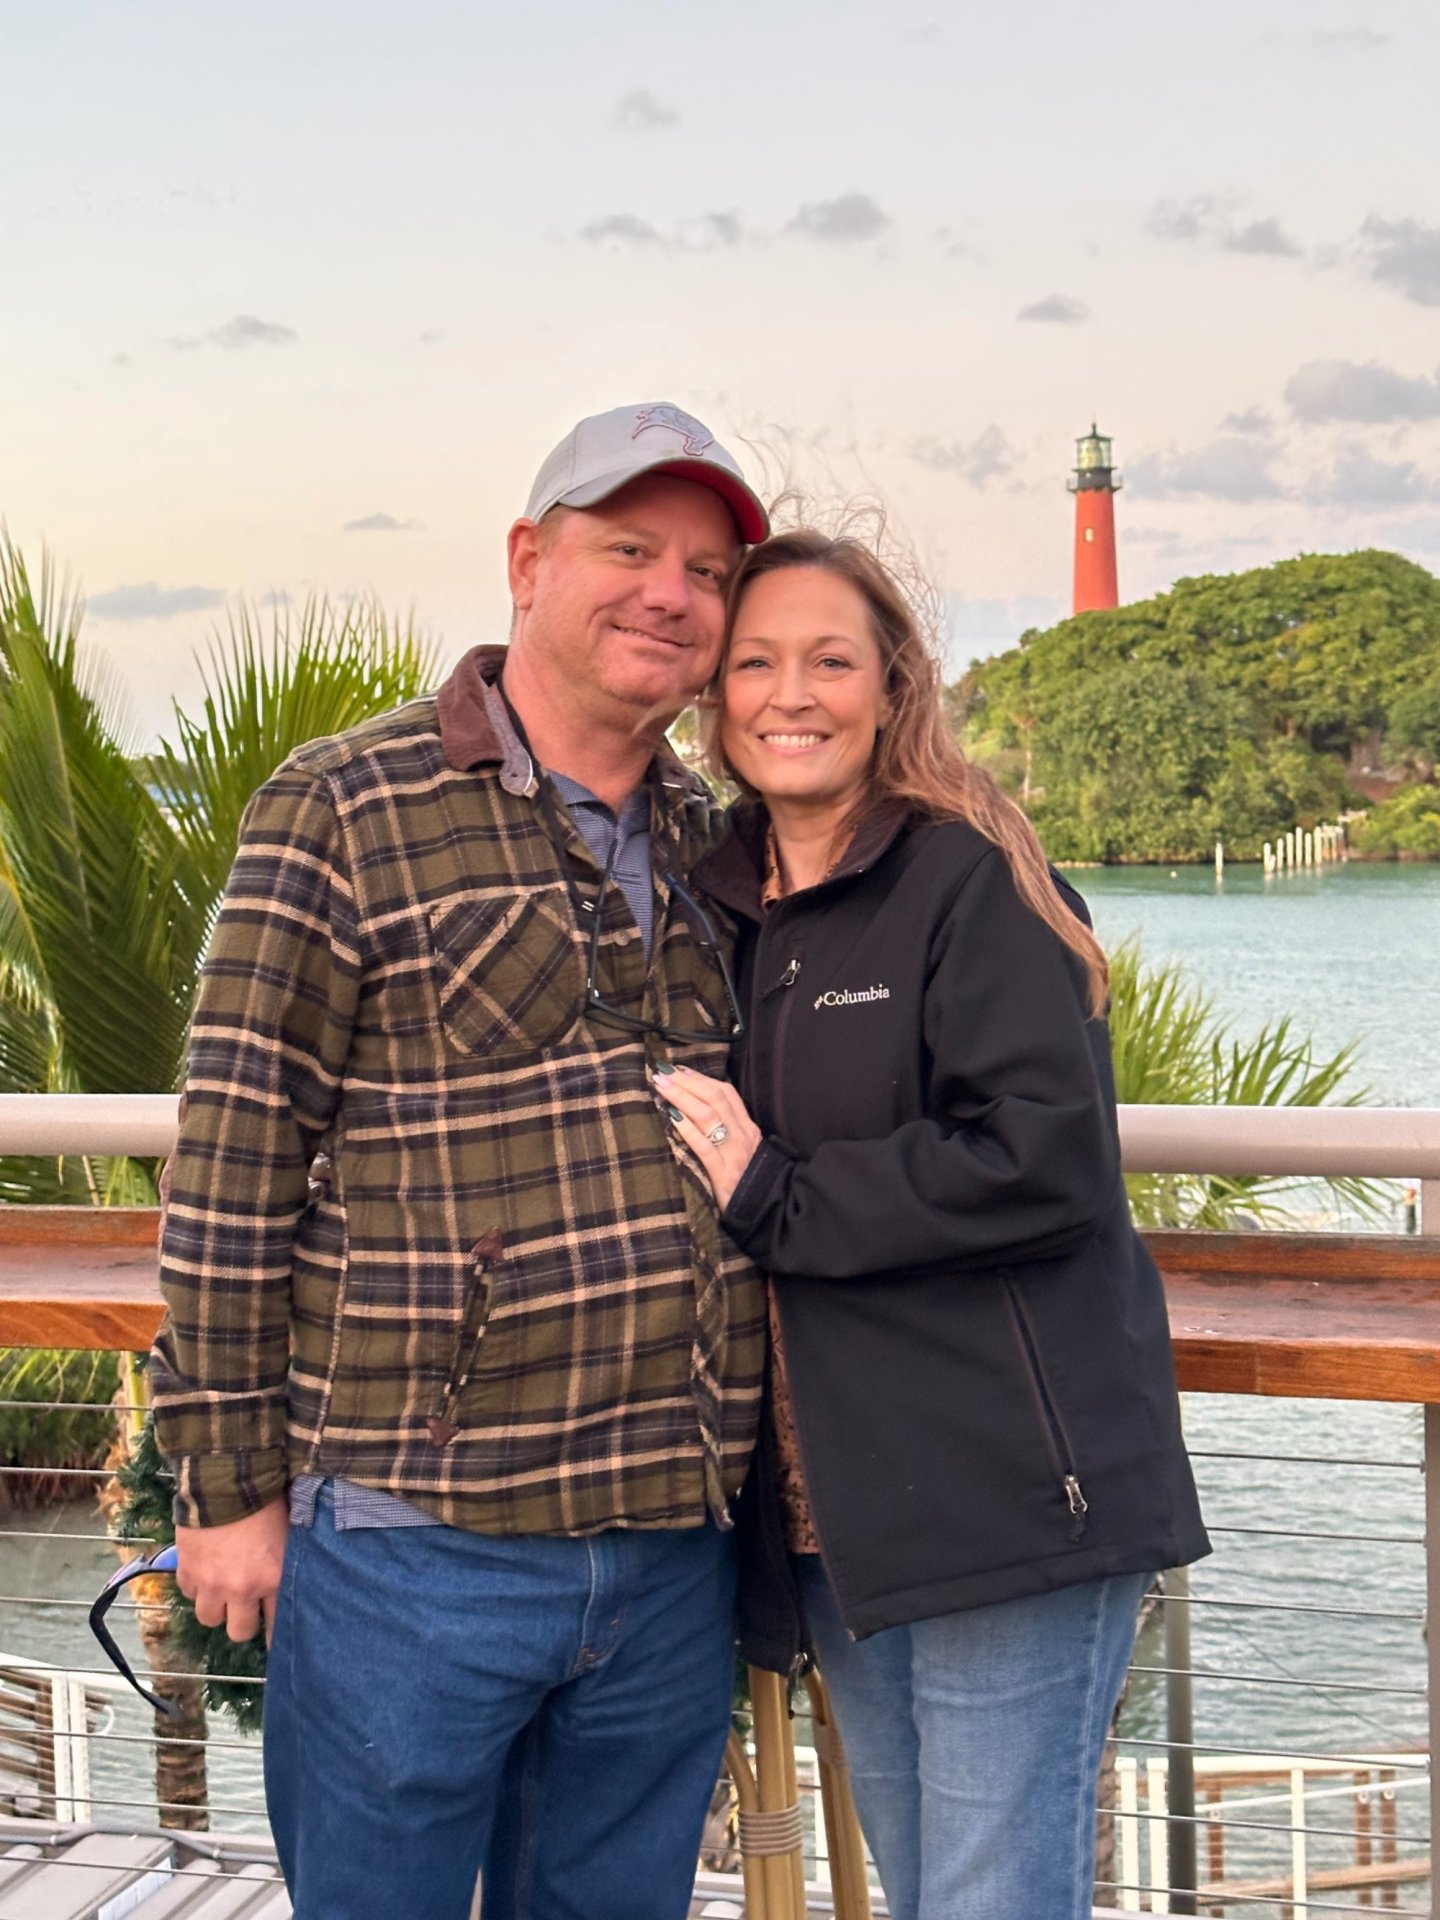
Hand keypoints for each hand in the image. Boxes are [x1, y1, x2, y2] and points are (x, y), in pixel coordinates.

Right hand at [175, 1497, 289, 1644]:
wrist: (227, 1478)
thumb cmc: (266, 1499)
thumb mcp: (288, 1532)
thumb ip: (285, 1562)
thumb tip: (290, 1578)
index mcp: (273, 1578)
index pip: (277, 1625)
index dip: (275, 1634)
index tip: (275, 1639)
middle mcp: (242, 1589)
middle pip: (239, 1631)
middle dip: (242, 1622)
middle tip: (244, 1607)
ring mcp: (211, 1583)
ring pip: (209, 1619)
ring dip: (216, 1606)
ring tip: (221, 1589)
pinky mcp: (188, 1572)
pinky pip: (189, 1594)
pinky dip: (196, 1585)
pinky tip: (204, 1569)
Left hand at [653, 1064, 762, 1211]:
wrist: (764, 1212)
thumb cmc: (746, 1182)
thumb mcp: (743, 1150)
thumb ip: (728, 1130)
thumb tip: (699, 1108)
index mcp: (748, 1128)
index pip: (727, 1093)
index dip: (701, 1078)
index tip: (679, 1069)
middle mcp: (743, 1135)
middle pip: (715, 1098)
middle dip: (686, 1082)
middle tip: (662, 1072)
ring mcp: (734, 1153)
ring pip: (708, 1115)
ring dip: (681, 1097)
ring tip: (661, 1087)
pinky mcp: (724, 1174)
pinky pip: (704, 1146)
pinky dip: (687, 1129)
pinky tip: (671, 1117)